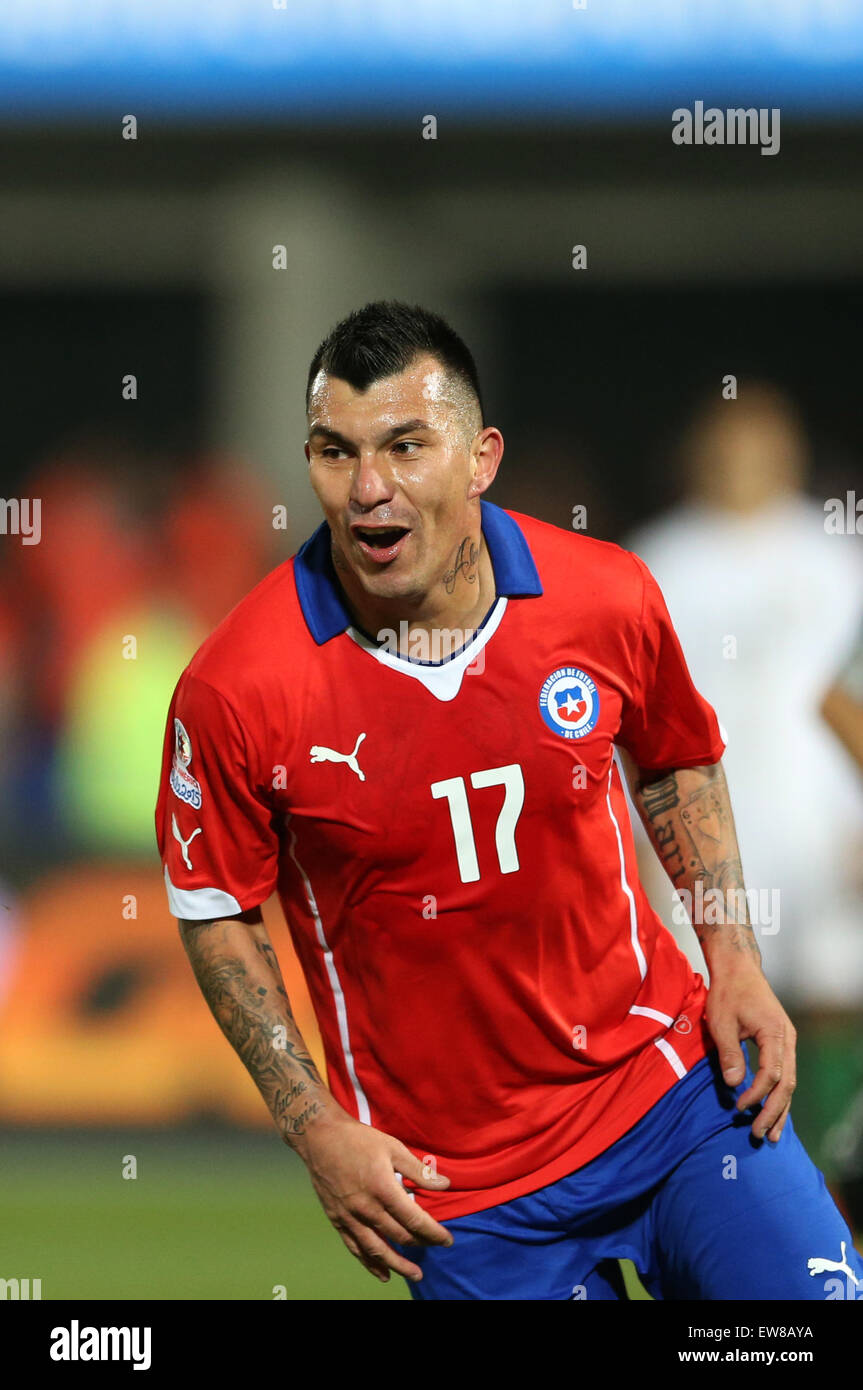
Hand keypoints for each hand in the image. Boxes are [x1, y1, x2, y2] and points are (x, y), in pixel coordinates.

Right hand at [296, 1111, 453, 1283]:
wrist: (321, 1138)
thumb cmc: (360, 1140)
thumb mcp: (393, 1148)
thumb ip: (419, 1171)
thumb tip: (445, 1185)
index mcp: (383, 1189)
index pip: (415, 1221)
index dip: (434, 1233)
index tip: (447, 1240)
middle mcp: (366, 1208)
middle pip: (400, 1236)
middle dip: (422, 1244)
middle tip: (436, 1247)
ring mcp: (350, 1217)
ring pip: (378, 1250)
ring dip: (399, 1265)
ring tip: (415, 1275)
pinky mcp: (337, 1220)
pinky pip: (356, 1248)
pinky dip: (370, 1263)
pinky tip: (383, 1273)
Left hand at [704, 962, 796, 1142]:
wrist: (738, 969)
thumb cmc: (728, 992)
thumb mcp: (722, 1022)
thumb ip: (730, 1054)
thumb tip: (735, 1085)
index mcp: (775, 1033)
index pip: (772, 1074)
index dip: (757, 1094)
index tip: (740, 1108)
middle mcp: (788, 1040)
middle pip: (787, 1083)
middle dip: (774, 1111)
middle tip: (761, 1134)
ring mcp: (787, 1042)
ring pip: (789, 1081)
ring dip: (780, 1108)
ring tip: (772, 1133)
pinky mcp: (781, 1043)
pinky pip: (784, 1073)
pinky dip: (779, 1094)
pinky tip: (773, 1111)